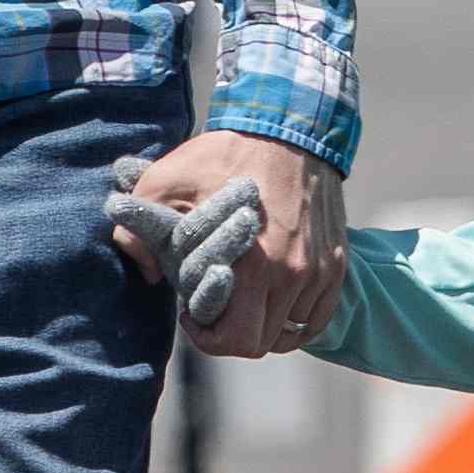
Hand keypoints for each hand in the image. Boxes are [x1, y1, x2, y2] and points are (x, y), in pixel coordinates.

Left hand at [132, 132, 341, 358]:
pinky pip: (318, 315)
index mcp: (254, 265)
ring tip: (242, 297)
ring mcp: (320, 271)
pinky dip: (294, 316)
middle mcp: (293, 275)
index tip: (194, 313)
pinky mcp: (336, 263)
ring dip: (263, 323)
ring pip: (290, 333)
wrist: (289, 128)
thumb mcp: (164, 181)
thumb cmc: (225, 155)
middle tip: (216, 307)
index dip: (208, 337)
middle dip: (232, 334)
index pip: (237, 341)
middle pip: (263, 344)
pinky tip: (272, 294)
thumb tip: (142, 272)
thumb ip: (138, 230)